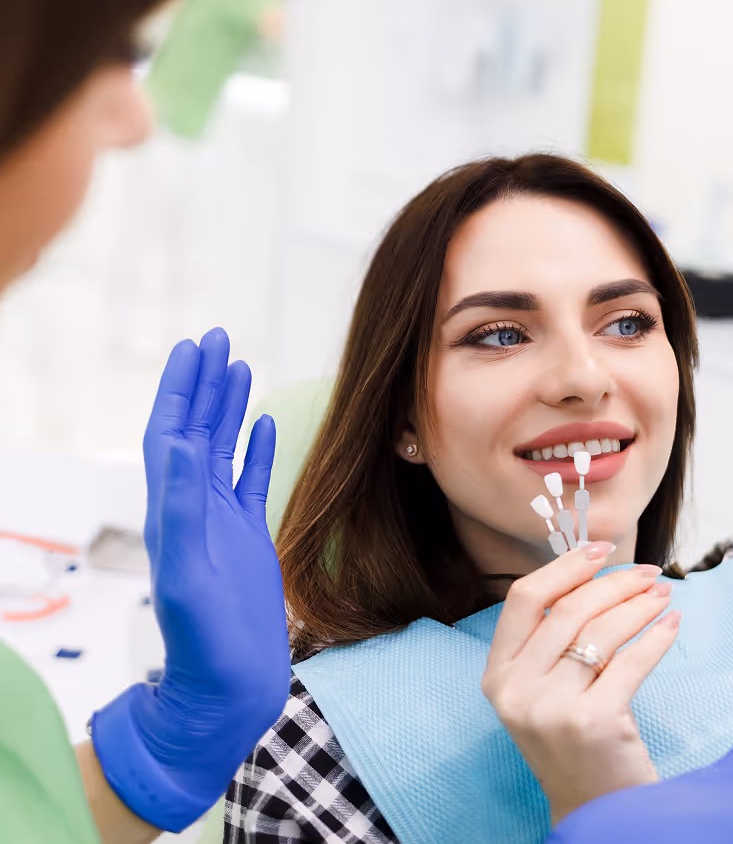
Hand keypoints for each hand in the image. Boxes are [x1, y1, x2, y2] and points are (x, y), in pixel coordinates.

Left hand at [91, 329, 289, 831]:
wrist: (226, 690)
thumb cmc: (205, 647)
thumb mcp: (190, 577)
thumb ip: (185, 512)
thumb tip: (183, 446)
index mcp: (172, 512)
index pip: (171, 434)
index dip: (179, 389)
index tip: (194, 347)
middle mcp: (193, 508)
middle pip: (196, 430)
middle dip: (204, 383)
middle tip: (217, 338)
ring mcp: (221, 522)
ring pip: (223, 449)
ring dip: (228, 407)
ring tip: (239, 366)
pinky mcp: (249, 538)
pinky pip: (251, 481)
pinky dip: (257, 449)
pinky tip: (265, 425)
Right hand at [482, 545, 680, 823]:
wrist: (598, 815)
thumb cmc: (576, 741)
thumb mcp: (544, 689)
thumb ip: (552, 639)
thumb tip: (592, 571)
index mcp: (497, 676)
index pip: (524, 599)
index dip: (563, 566)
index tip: (599, 549)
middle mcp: (516, 690)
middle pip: (568, 609)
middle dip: (614, 582)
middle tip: (647, 573)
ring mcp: (551, 708)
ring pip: (600, 630)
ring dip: (638, 604)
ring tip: (663, 594)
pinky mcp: (593, 723)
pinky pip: (630, 661)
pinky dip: (656, 636)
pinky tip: (671, 625)